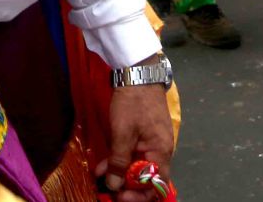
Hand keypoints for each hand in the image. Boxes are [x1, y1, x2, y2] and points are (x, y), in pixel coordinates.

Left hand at [100, 61, 174, 201]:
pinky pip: (134, 156)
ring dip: (120, 175)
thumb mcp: (122, 133)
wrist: (138, 73)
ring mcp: (152, 143)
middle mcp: (161, 150)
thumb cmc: (133, 103)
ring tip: (101, 178)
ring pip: (138, 168)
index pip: (157, 185)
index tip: (120, 196)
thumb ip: (119, 161)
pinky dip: (120, 161)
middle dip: (127, 187)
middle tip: (109, 190)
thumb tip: (114, 185)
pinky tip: (103, 165)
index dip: (139, 195)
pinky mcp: (144, 136)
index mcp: (161, 151)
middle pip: (147, 179)